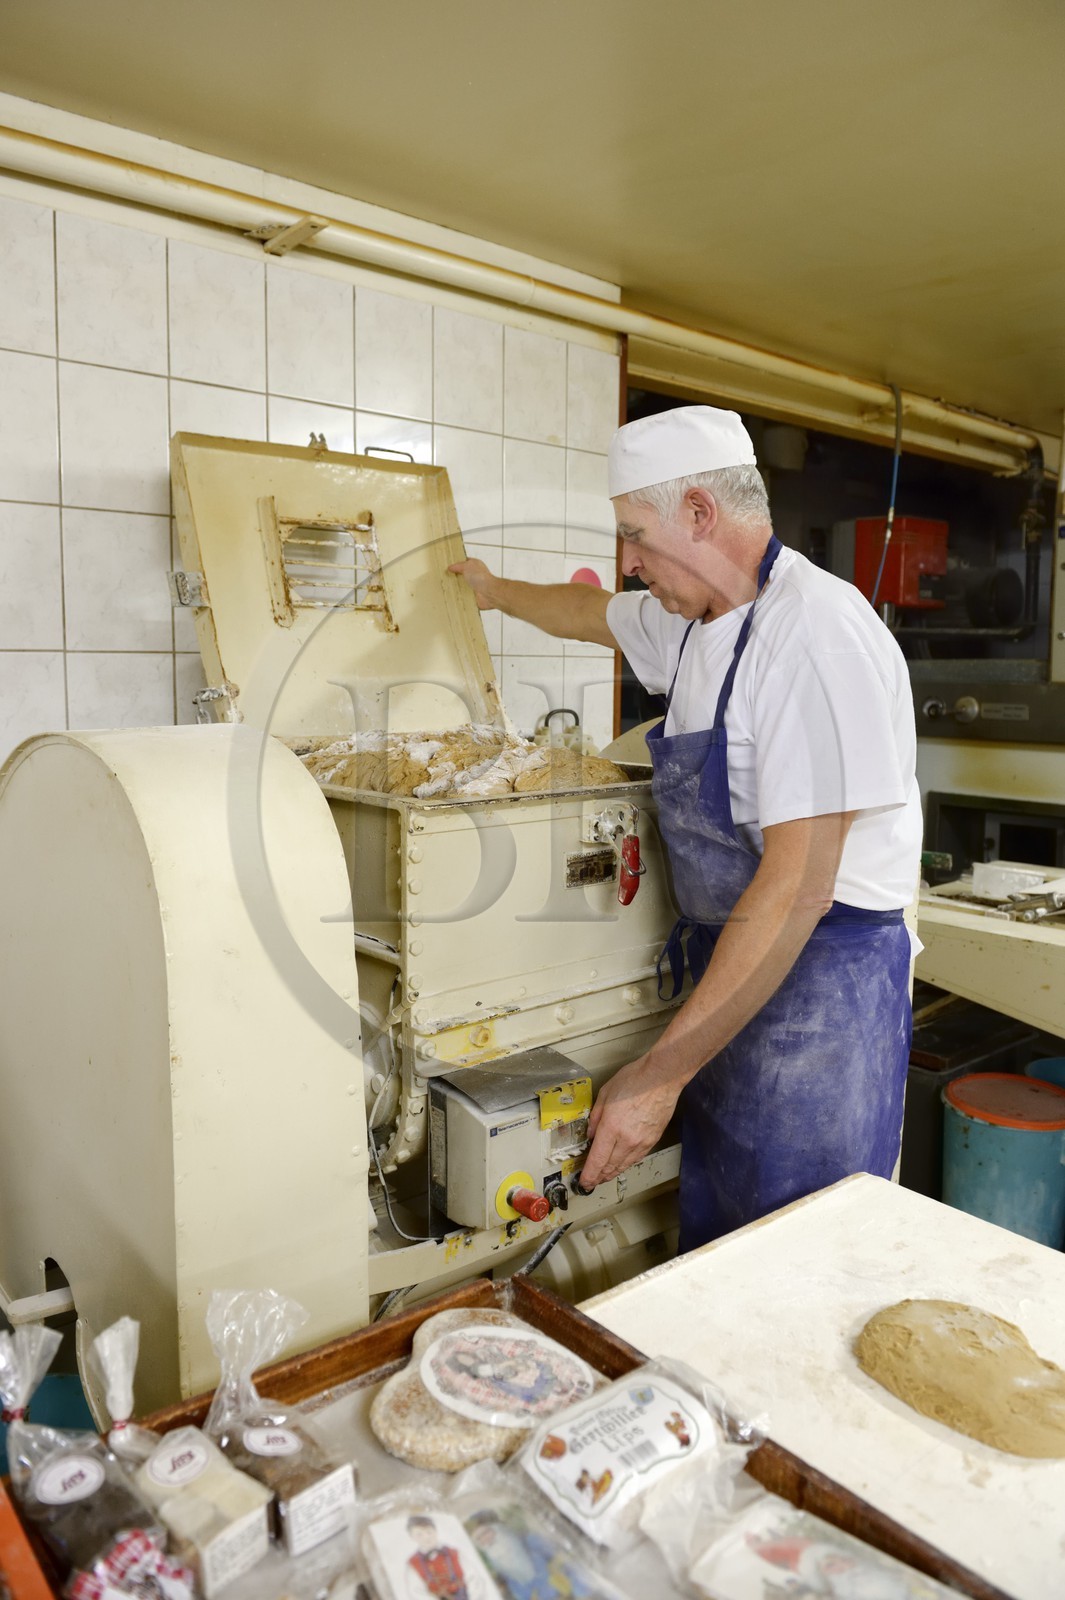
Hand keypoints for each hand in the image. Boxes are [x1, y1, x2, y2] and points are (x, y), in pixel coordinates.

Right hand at [447, 557, 496, 609]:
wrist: (488, 593)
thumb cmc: (482, 578)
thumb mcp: (467, 566)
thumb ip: (458, 566)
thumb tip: (451, 567)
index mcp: (475, 565)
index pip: (464, 562)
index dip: (456, 564)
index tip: (447, 565)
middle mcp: (474, 576)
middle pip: (461, 575)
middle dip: (454, 577)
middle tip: (444, 577)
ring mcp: (473, 586)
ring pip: (461, 587)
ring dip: (455, 588)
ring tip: (445, 587)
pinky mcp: (472, 596)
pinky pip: (463, 597)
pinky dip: (458, 597)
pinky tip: (452, 597)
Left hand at [580, 1055, 679, 1187]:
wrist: (662, 1078)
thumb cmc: (635, 1080)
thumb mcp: (605, 1094)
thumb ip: (595, 1117)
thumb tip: (591, 1134)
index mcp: (611, 1127)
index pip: (597, 1160)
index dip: (589, 1175)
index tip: (584, 1181)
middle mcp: (626, 1139)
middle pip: (610, 1166)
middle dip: (598, 1177)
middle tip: (591, 1181)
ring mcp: (641, 1142)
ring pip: (623, 1165)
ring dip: (612, 1173)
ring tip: (604, 1176)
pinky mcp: (652, 1140)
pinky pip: (636, 1158)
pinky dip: (626, 1164)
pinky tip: (621, 1165)